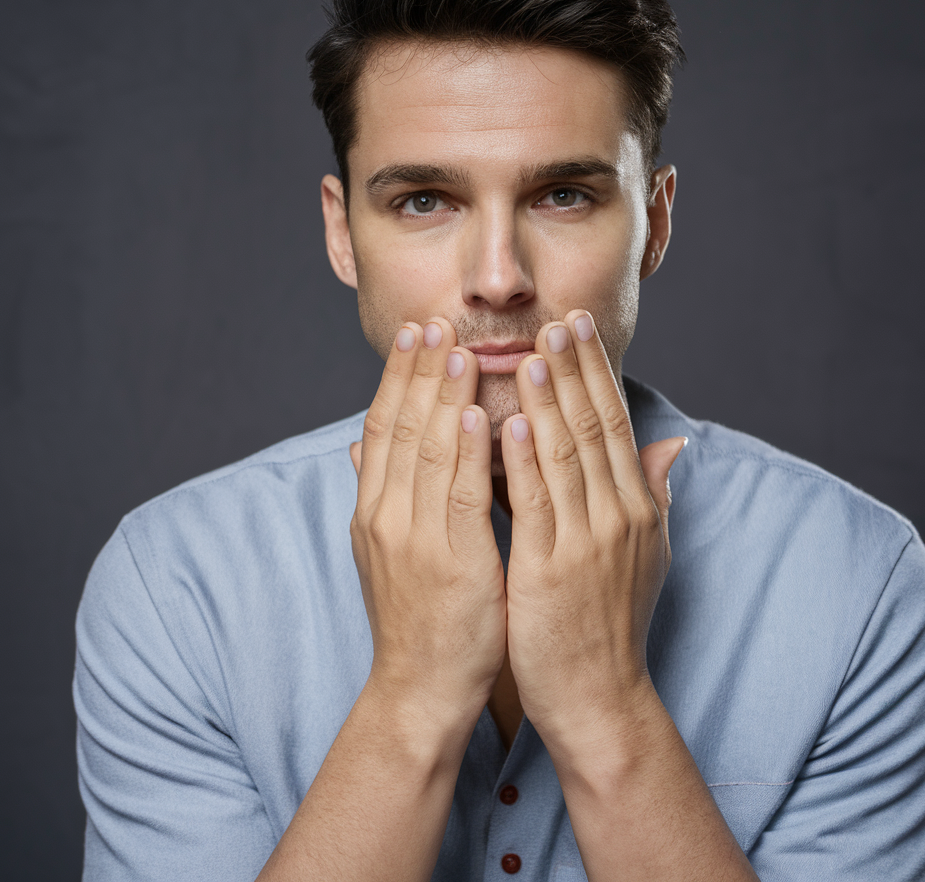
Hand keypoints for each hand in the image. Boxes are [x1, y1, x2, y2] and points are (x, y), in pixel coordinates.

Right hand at [350, 319, 506, 726]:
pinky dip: (468, 453)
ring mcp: (414, 538)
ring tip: (458, 349)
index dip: (398, 377)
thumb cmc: (416, 615)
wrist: (419, 687)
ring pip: (427, 451)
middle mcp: (385, 515)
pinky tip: (478, 414)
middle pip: (400, 427)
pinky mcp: (451, 561)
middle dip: (418, 371)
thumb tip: (361, 444)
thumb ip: (379, 491)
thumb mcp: (384, 548)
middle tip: (434, 321)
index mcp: (373, 508)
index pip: (383, 426)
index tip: (416, 334)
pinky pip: (459, 497)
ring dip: (442, 396)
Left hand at [500, 310, 685, 749]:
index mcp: (636, 508)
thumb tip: (674, 443)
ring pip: (566, 457)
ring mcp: (587, 542)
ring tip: (533, 355)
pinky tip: (509, 424)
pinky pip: (536, 505)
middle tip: (558, 319)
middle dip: (576, 370)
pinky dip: (523, 461)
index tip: (580, 329)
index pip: (615, 422)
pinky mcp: (551, 569)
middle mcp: (619, 516)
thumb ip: (655, 493)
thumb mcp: (647, 552)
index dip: (597, 373)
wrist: (598, 693)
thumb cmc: (611, 619)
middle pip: (594, 428)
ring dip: (549, 402)